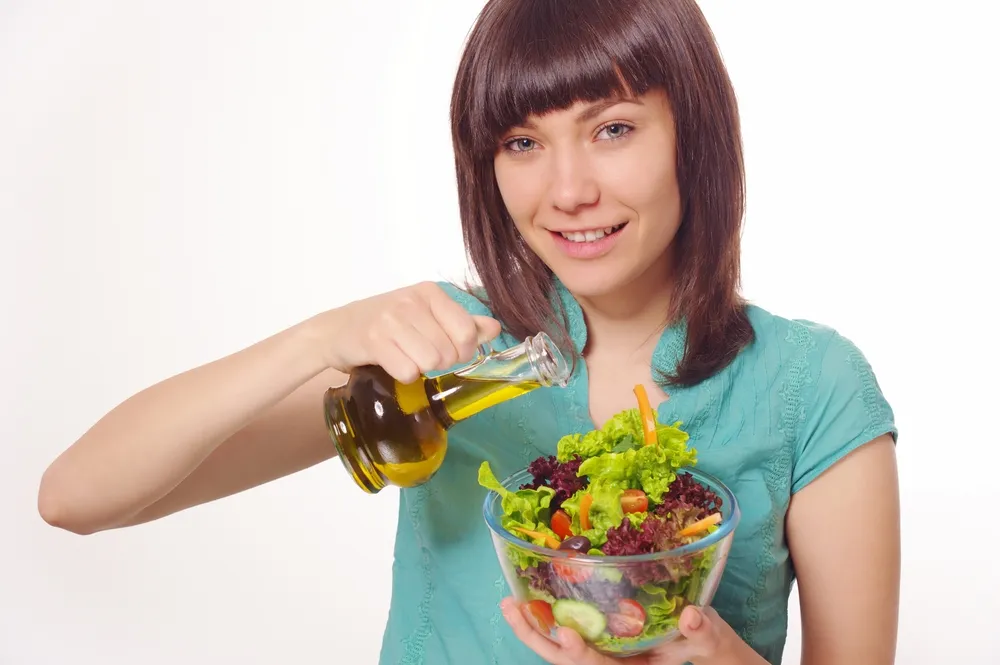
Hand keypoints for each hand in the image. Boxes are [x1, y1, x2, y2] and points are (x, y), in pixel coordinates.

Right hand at [319, 281, 500, 382]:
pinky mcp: (373, 340)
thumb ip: (462, 322)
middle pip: (450, 352)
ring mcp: (391, 319)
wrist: (336, 330)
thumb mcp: (425, 316)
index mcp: (430, 293)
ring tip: (405, 357)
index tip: (448, 352)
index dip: (464, 351)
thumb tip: (494, 328)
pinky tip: (392, 363)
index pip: (468, 331)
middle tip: (419, 355)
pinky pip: (407, 371)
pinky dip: (402, 374)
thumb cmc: (385, 323)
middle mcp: (412, 301)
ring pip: (431, 362)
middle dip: (439, 363)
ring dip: (420, 369)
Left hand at [501, 597, 752, 664]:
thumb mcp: (711, 640)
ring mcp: (604, 652)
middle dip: (537, 638)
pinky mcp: (600, 637)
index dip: (582, 656)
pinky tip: (529, 596)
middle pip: (566, 661)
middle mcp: (612, 664)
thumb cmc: (708, 644)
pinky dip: (547, 617)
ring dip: (533, 627)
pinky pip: (567, 630)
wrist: (706, 645)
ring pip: (560, 647)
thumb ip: (703, 633)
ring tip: (510, 603)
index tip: (567, 636)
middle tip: (512, 608)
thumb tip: (692, 617)